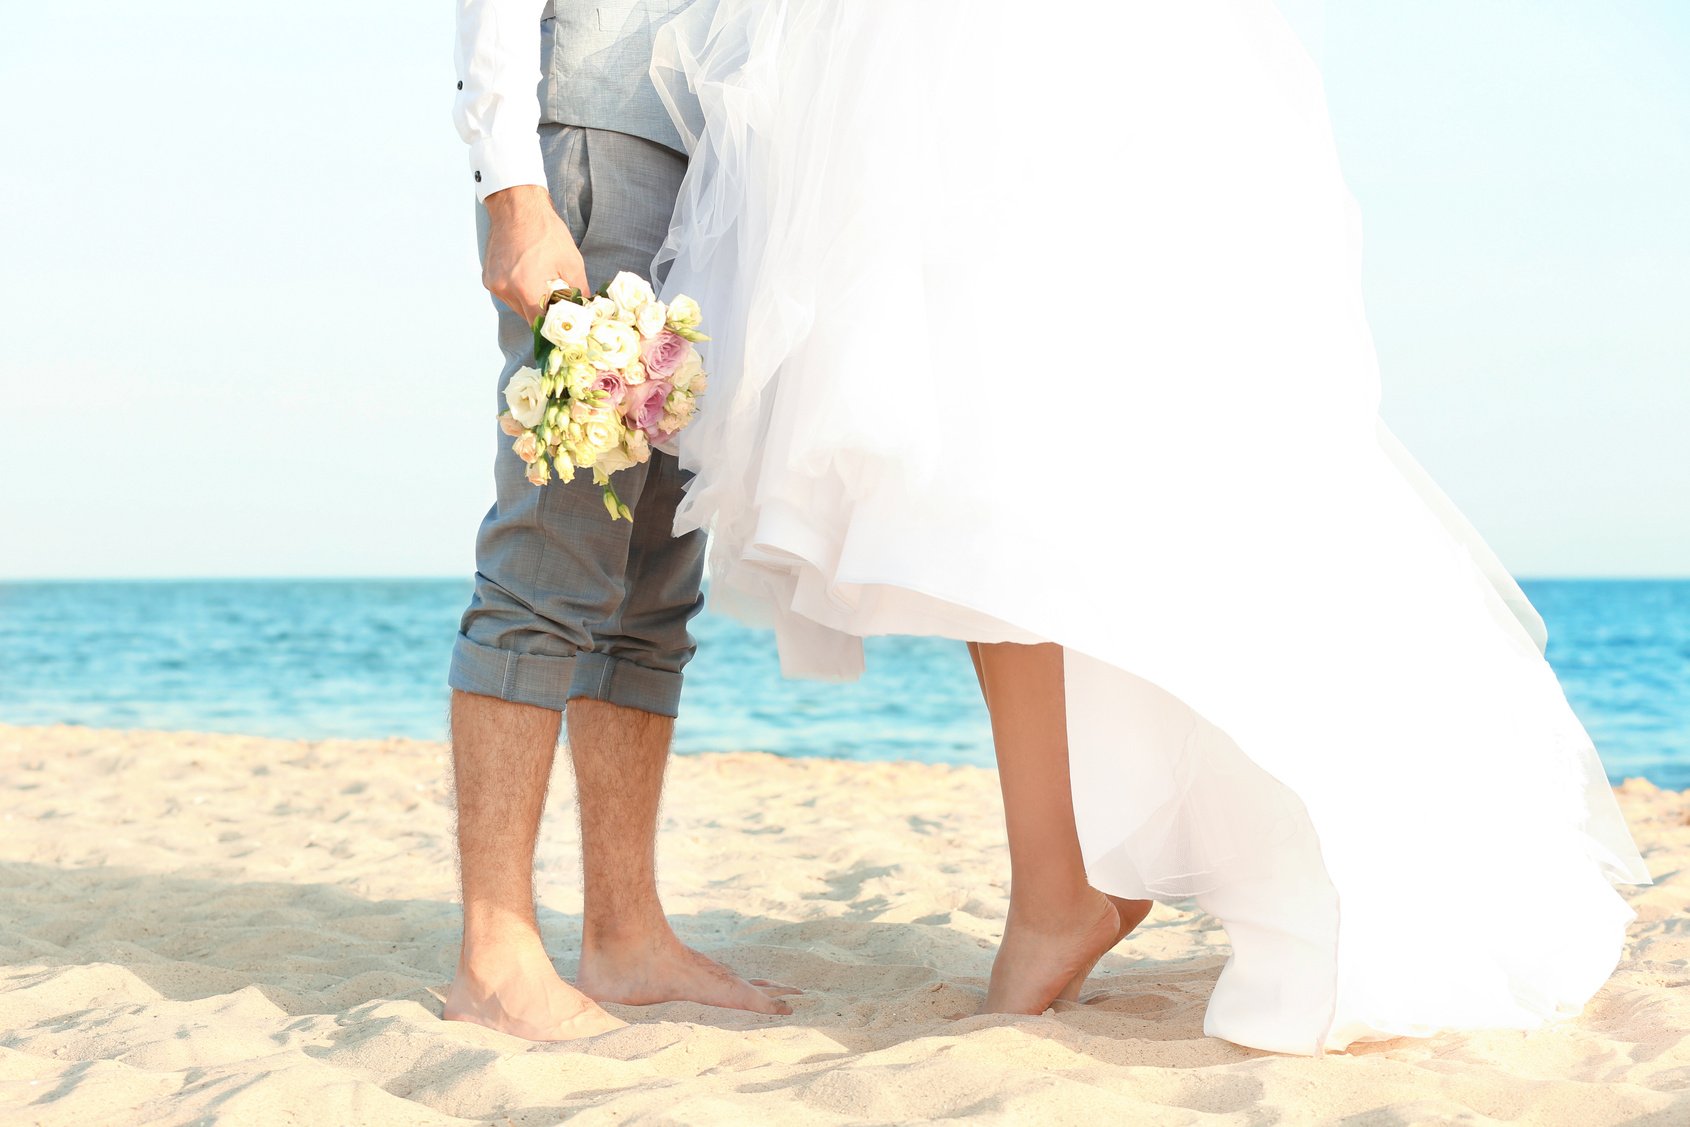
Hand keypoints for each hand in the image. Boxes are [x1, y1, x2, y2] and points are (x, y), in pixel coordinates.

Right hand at [482, 185, 588, 325]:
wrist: (517, 205)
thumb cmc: (547, 231)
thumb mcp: (572, 263)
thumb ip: (579, 292)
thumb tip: (586, 313)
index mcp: (526, 288)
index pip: (540, 325)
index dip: (555, 329)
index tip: (566, 328)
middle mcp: (505, 290)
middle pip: (528, 318)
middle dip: (545, 315)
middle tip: (559, 305)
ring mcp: (494, 284)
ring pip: (517, 308)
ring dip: (531, 303)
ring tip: (543, 285)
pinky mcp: (488, 278)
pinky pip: (507, 295)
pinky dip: (519, 292)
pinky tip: (528, 275)